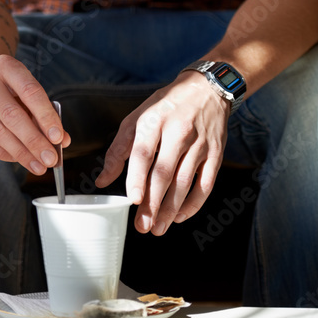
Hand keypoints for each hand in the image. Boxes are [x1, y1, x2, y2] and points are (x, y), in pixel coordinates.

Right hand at [0, 54, 70, 173]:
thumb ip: (46, 117)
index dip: (46, 116)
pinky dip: (4, 153)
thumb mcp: (28, 98)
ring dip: (21, 153)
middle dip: (34, 141)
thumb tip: (62, 140)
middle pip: (12, 114)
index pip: (30, 91)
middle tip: (50, 160)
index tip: (58, 138)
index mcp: (6, 66)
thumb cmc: (9, 94)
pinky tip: (18, 159)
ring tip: (38, 166)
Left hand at [95, 71, 227, 234]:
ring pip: (185, 182)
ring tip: (158, 228)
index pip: (144, 153)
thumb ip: (118, 151)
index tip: (133, 200)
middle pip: (165, 173)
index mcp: (154, 121)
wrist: (206, 90)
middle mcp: (179, 132)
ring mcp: (200, 144)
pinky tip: (179, 217)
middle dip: (153, 203)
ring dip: (171, 209)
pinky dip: (193, 204)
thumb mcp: (136, 120)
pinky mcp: (215, 154)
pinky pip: (205, 184)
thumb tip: (102, 181)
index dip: (138, 178)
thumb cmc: (165, 107)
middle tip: (143, 226)